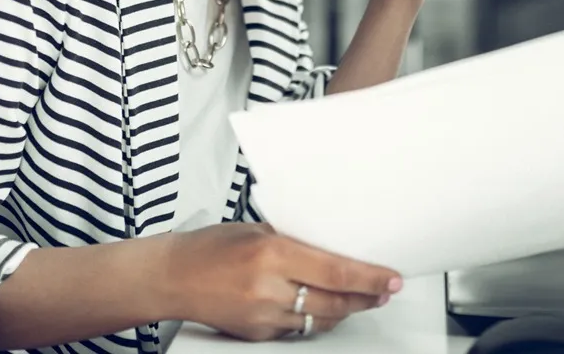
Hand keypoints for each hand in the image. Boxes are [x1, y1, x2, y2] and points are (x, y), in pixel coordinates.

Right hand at [160, 223, 400, 340]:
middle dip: (365, 297)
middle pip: (335, 300)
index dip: (370, 278)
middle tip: (383, 291)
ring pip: (320, 318)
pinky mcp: (257, 334)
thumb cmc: (209, 248)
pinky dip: (312, 316)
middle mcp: (269, 287)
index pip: (335, 270)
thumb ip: (292, 240)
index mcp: (271, 253)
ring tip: (358, 298)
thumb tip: (332, 246)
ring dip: (343, 309)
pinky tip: (318, 305)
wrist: (171, 277)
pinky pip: (297, 328)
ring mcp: (263, 315)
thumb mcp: (255, 231)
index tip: (392, 279)